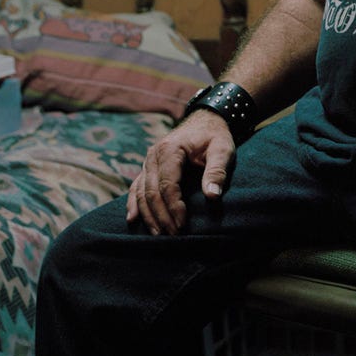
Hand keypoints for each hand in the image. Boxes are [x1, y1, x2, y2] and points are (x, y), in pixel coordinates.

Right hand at [126, 111, 233, 234]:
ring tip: (158, 234)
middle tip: (173, 235)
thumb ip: (217, 171)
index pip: (168, 185)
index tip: (182, 225)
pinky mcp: (148, 166)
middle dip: (161, 216)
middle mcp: (153, 155)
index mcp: (170, 149)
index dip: (173, 207)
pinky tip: (133, 219)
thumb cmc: (215, 136)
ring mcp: (148, 161)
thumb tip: (212, 196)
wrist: (205, 120)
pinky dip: (134, 203)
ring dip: (148, 214)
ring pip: (141, 192)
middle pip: (151, 191)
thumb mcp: (222, 149)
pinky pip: (136, 186)